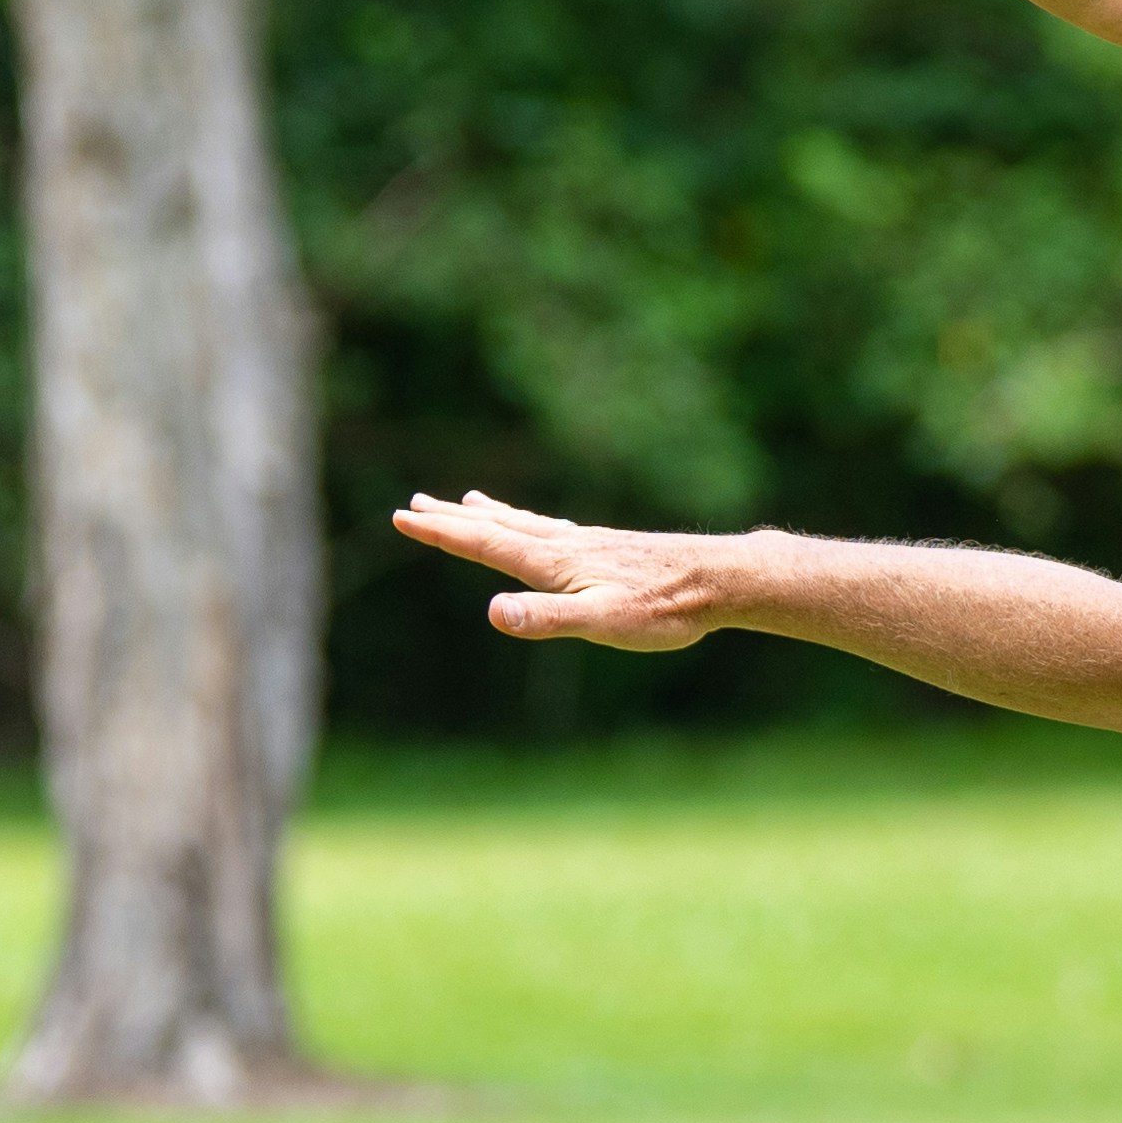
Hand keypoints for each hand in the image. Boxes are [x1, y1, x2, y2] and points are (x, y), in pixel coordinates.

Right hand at [392, 491, 740, 647]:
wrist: (720, 581)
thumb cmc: (663, 609)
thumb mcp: (601, 621)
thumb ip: (546, 617)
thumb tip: (494, 612)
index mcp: (554, 563)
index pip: (485, 543)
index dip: (442, 533)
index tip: (401, 517)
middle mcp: (567, 546)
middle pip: (498, 526)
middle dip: (454, 519)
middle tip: (414, 504)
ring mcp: (591, 545)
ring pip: (528, 524)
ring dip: (491, 515)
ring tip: (467, 501)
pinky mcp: (613, 550)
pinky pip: (558, 531)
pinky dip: (535, 524)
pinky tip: (548, 528)